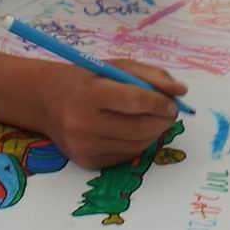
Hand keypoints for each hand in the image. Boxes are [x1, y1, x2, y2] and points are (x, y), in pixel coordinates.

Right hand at [41, 61, 187, 166]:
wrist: (47, 102)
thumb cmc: (86, 80)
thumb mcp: (115, 67)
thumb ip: (151, 75)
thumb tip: (182, 91)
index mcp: (89, 95)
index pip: (135, 101)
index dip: (160, 103)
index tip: (172, 103)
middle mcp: (83, 124)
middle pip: (139, 128)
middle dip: (163, 121)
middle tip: (170, 114)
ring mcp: (83, 147)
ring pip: (136, 145)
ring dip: (153, 133)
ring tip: (154, 120)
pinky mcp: (87, 163)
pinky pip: (126, 156)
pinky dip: (138, 144)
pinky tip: (135, 131)